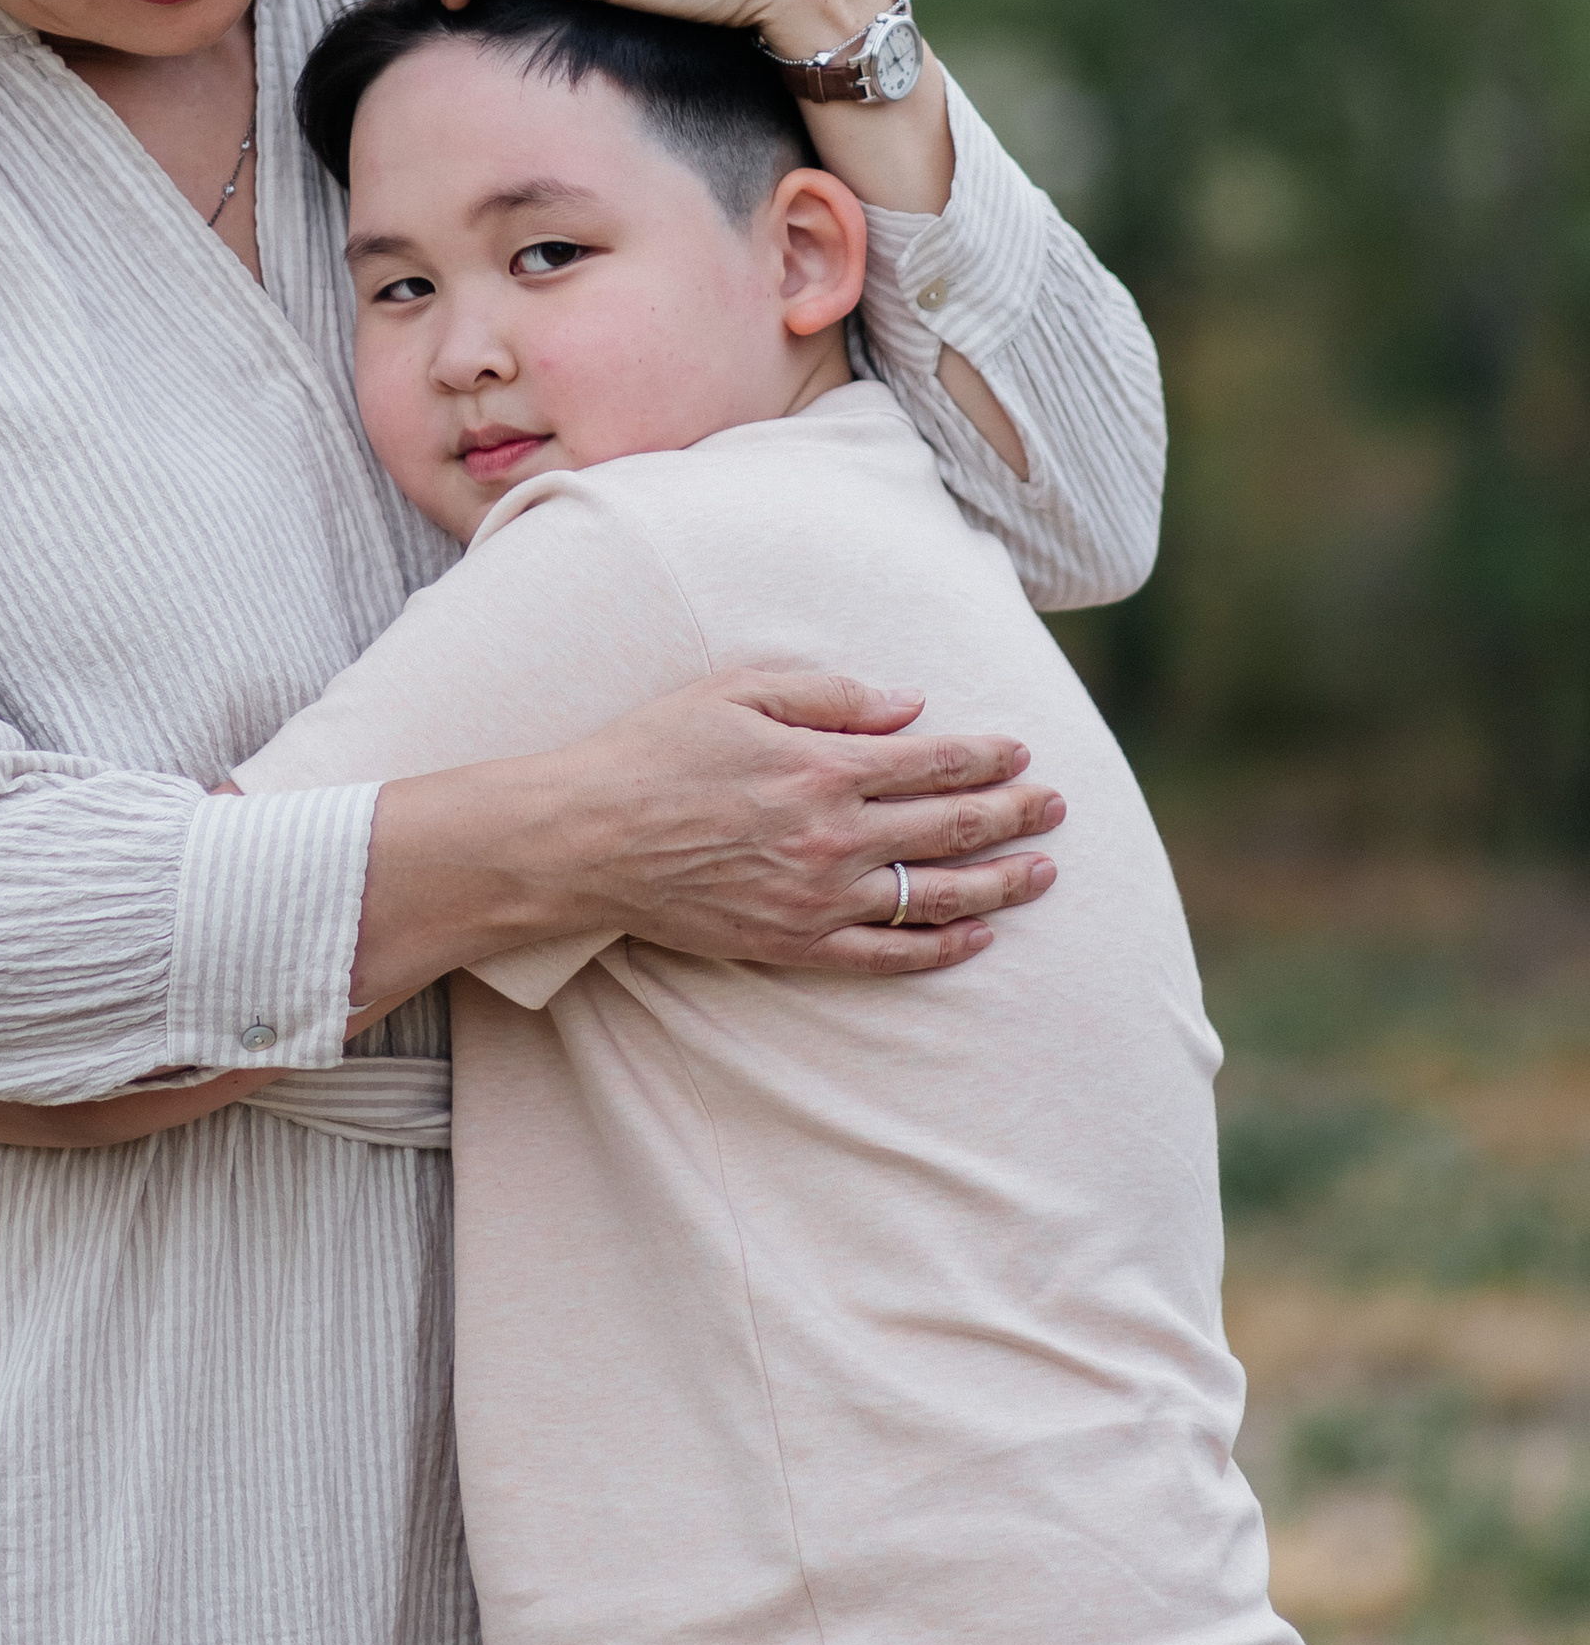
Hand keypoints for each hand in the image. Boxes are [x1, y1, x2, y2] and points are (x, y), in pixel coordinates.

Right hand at [352, 667, 1059, 1010]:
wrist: (586, 836)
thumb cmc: (654, 750)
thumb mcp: (737, 690)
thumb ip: (830, 696)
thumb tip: (910, 706)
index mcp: (824, 766)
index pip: (933, 761)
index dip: (987, 756)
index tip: (1022, 751)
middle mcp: (834, 836)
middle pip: (950, 826)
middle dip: (1013, 813)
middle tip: (1057, 807)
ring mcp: (818, 897)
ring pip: (934, 895)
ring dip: (998, 882)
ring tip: (1041, 872)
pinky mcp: (793, 943)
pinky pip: (886, 954)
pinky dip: (939, 948)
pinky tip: (977, 937)